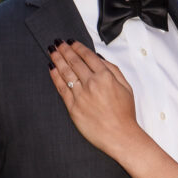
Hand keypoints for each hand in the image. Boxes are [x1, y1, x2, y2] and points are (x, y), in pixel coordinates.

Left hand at [48, 40, 139, 157]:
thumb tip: (99, 58)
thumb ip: (113, 70)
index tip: (71, 42)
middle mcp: (91, 83)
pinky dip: (55, 76)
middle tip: (58, 43)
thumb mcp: (126, 87)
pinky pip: (61, 88)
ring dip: (57, 60)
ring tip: (52, 51)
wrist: (119, 135)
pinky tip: (51, 68)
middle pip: (74, 62)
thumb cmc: (125, 113)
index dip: (77, 47)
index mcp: (105, 77)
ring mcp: (80, 95)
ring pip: (65, 72)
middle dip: (64, 50)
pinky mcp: (73, 107)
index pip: (88, 56)